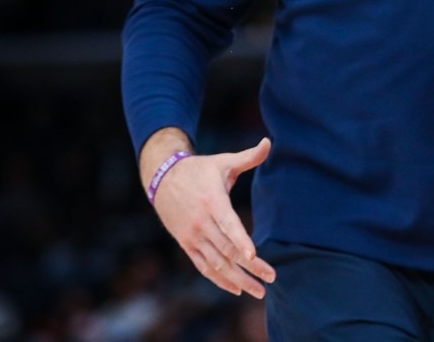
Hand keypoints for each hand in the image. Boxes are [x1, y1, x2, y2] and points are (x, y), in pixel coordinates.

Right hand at [152, 137, 276, 296]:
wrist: (162, 178)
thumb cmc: (200, 170)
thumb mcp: (223, 161)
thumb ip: (248, 157)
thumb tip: (269, 141)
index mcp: (212, 201)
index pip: (228, 224)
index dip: (241, 240)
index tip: (254, 255)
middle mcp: (202, 222)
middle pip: (227, 249)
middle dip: (250, 266)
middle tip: (271, 278)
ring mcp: (193, 236)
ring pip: (216, 263)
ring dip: (238, 279)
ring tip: (259, 291)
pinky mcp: (186, 244)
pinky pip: (203, 266)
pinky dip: (219, 279)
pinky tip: (236, 289)